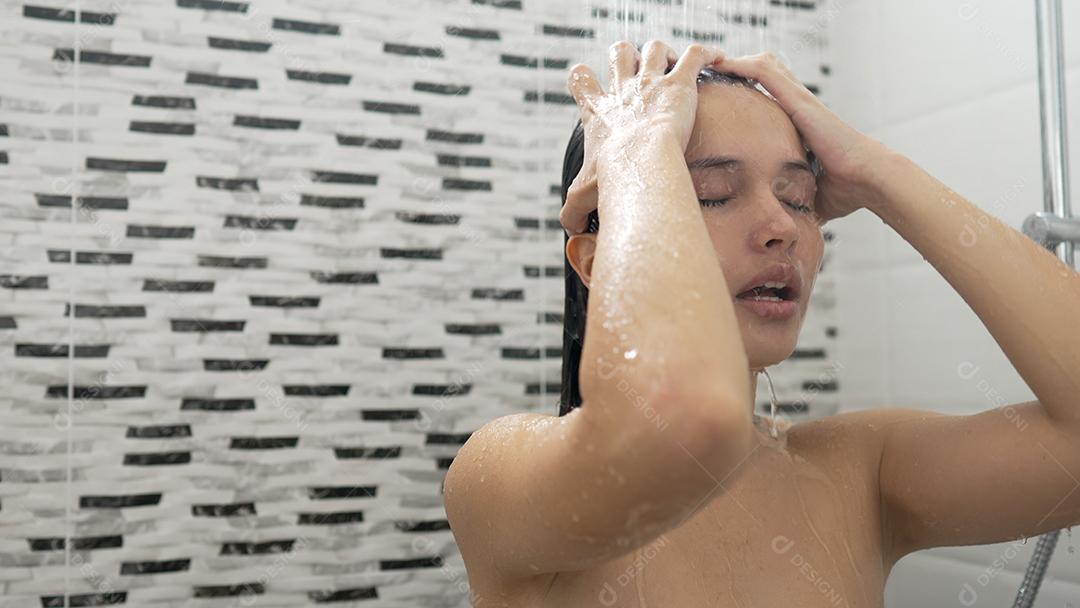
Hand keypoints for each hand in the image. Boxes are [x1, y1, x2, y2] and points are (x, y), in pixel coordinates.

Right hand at [560, 41, 726, 235]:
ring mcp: (651, 83)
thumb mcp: (583, 197)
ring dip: (664, 54)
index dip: (585, 78)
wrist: (641, 164)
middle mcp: (623, 91)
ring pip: (655, 48)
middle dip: (627, 56)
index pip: (579, 80)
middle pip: (618, 53)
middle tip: (638, 74)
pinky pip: (698, 54)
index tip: (594, 87)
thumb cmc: (613, 180)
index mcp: (599, 113)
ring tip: (673, 69)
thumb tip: (571, 231)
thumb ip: (574, 212)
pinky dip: (708, 54)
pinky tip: (716, 60)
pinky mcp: (680, 84)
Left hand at [716, 52, 893, 222]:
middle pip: (767, 73)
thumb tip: (784, 226)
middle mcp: (800, 106)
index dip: (749, 90)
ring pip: (765, 66)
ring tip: (712, 63)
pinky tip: (723, 64)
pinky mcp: (800, 100)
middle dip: (738, 70)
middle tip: (713, 75)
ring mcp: (800, 100)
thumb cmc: (846, 190)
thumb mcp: (809, 195)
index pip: (772, 97)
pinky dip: (743, 65)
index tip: (724, 96)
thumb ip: (794, 202)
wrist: (867, 179)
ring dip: (737, 62)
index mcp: (801, 124)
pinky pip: (766, 73)